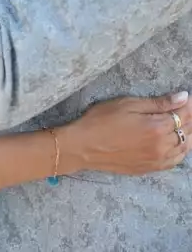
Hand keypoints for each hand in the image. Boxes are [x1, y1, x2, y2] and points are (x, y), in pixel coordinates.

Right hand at [59, 90, 190, 174]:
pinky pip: (174, 161)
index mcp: (157, 128)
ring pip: (184, 148)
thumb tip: (183, 97)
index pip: (182, 115)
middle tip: (187, 109)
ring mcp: (156, 160)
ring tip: (186, 124)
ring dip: (189, 135)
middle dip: (190, 119)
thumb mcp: (128, 104)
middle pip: (186, 132)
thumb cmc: (102, 120)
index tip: (188, 98)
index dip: (187, 106)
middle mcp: (161, 147)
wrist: (84, 146)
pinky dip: (181, 151)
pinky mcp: (149, 169)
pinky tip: (179, 144)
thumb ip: (158, 103)